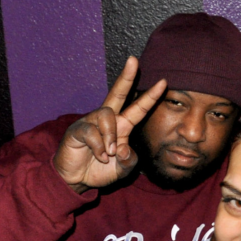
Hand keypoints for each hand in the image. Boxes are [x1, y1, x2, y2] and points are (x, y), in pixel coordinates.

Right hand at [52, 57, 165, 193]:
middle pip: (117, 93)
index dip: (151, 96)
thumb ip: (128, 161)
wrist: (76, 180)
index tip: (164, 82)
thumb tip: (124, 149)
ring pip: (106, 115)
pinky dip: (98, 146)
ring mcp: (90, 122)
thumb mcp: (122, 169)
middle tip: (134, 60)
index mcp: (122, 126)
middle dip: (126, 77)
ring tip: (109, 153)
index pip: (138, 108)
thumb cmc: (100, 169)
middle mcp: (107, 120)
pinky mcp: (77, 130)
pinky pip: (91, 131)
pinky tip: (99, 156)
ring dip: (111, 135)